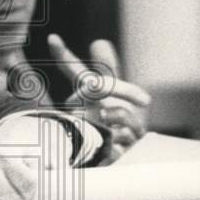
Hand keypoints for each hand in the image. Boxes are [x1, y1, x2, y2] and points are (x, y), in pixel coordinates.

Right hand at [47, 34, 150, 163]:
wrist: (111, 161)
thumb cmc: (110, 126)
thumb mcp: (112, 98)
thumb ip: (107, 70)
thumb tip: (98, 41)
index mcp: (82, 93)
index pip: (72, 69)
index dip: (62, 53)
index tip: (53, 38)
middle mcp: (76, 108)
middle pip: (101, 86)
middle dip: (127, 91)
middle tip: (147, 100)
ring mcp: (82, 128)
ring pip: (118, 112)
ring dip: (133, 125)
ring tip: (125, 136)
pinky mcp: (92, 149)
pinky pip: (122, 137)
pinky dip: (128, 143)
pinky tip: (119, 150)